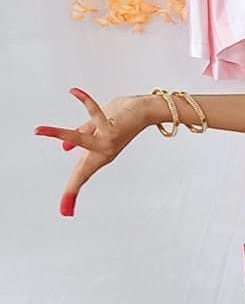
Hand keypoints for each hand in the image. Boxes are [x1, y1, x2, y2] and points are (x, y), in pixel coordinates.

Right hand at [34, 88, 149, 216]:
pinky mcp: (113, 125)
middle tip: (65, 210)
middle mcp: (104, 151)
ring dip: (58, 133)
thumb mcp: (99, 129)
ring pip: (80, 139)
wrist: (147, 109)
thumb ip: (84, 135)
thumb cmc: (123, 118)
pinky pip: (95, 113)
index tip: (66, 212)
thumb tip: (65, 149)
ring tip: (37, 130)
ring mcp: (108, 140)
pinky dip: (85, 101)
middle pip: (82, 172)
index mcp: (99, 153)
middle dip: (73, 189)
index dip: (72, 193)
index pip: (82, 175)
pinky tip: (74, 91)